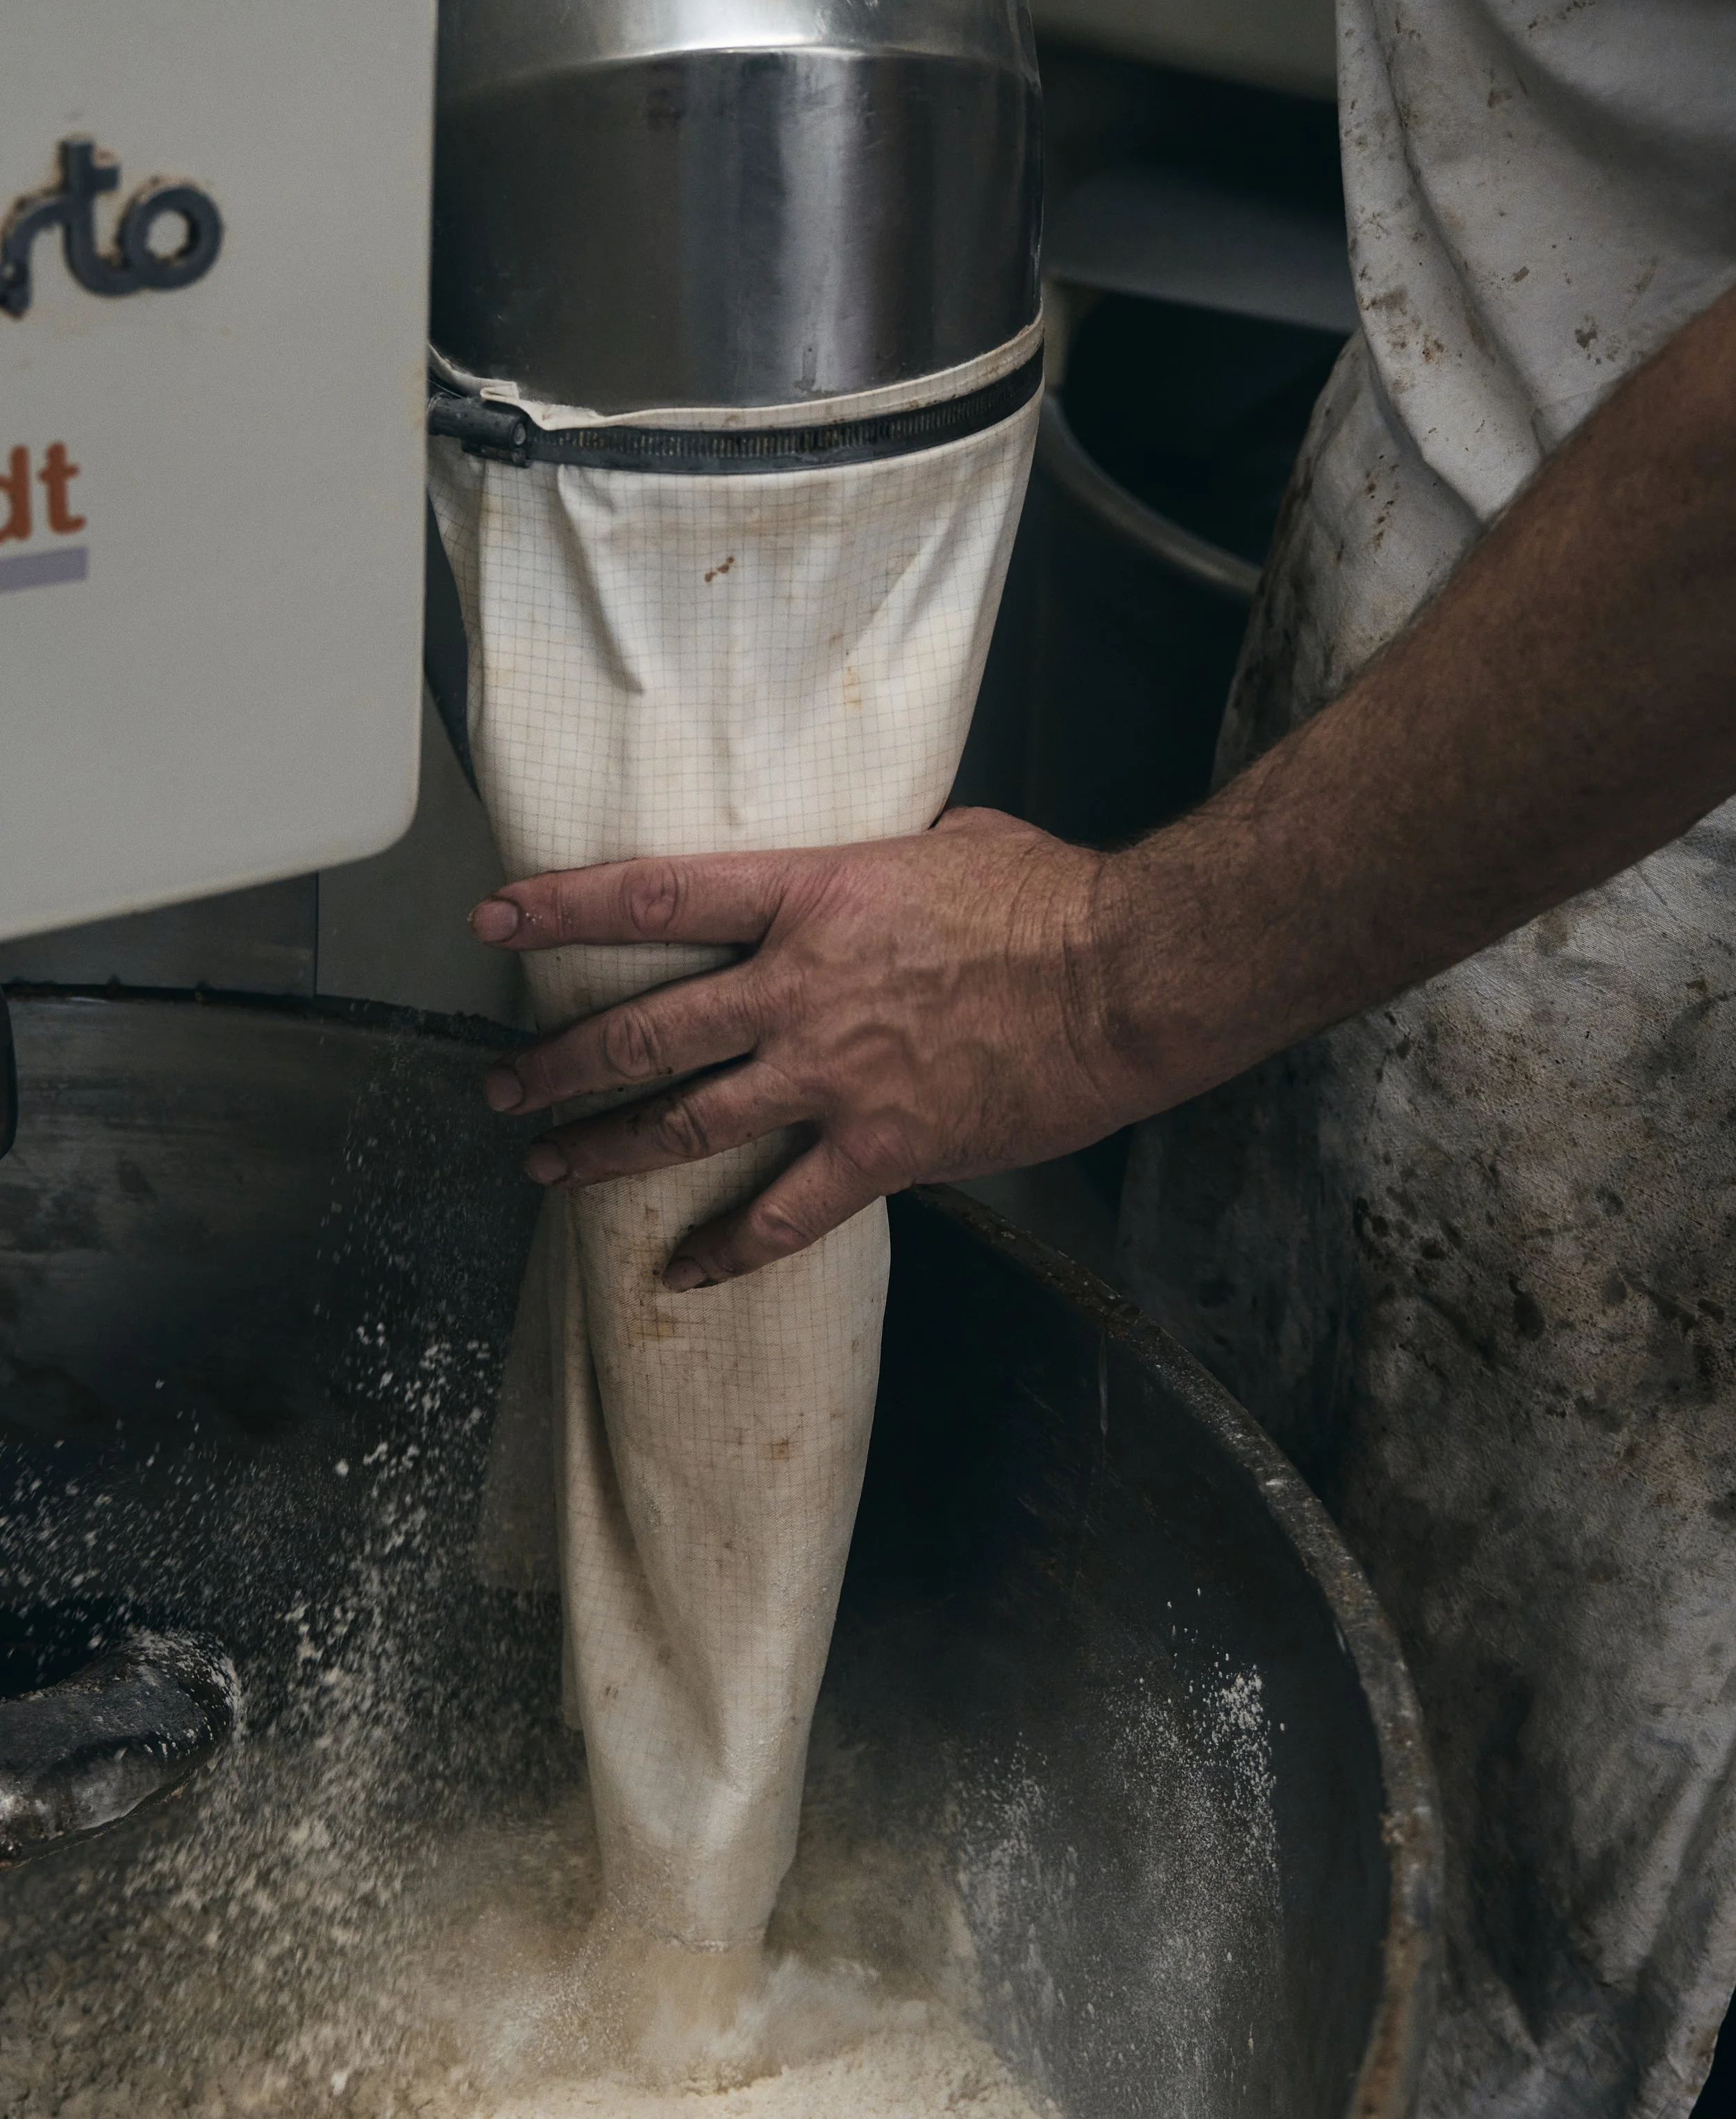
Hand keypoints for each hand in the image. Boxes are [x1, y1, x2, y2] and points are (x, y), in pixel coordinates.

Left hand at [469, 807, 1132, 1288]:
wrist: (1127, 980)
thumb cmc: (1052, 902)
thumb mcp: (947, 845)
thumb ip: (878, 865)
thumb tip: (870, 868)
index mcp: (809, 898)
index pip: (655, 897)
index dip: (562, 907)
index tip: (493, 917)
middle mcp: (799, 990)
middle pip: (646, 1028)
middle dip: (559, 1061)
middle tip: (500, 1084)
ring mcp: (834, 1076)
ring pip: (687, 1123)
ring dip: (606, 1149)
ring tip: (547, 1167)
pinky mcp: (882, 1150)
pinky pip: (784, 1216)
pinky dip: (727, 1250)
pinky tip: (683, 1273)